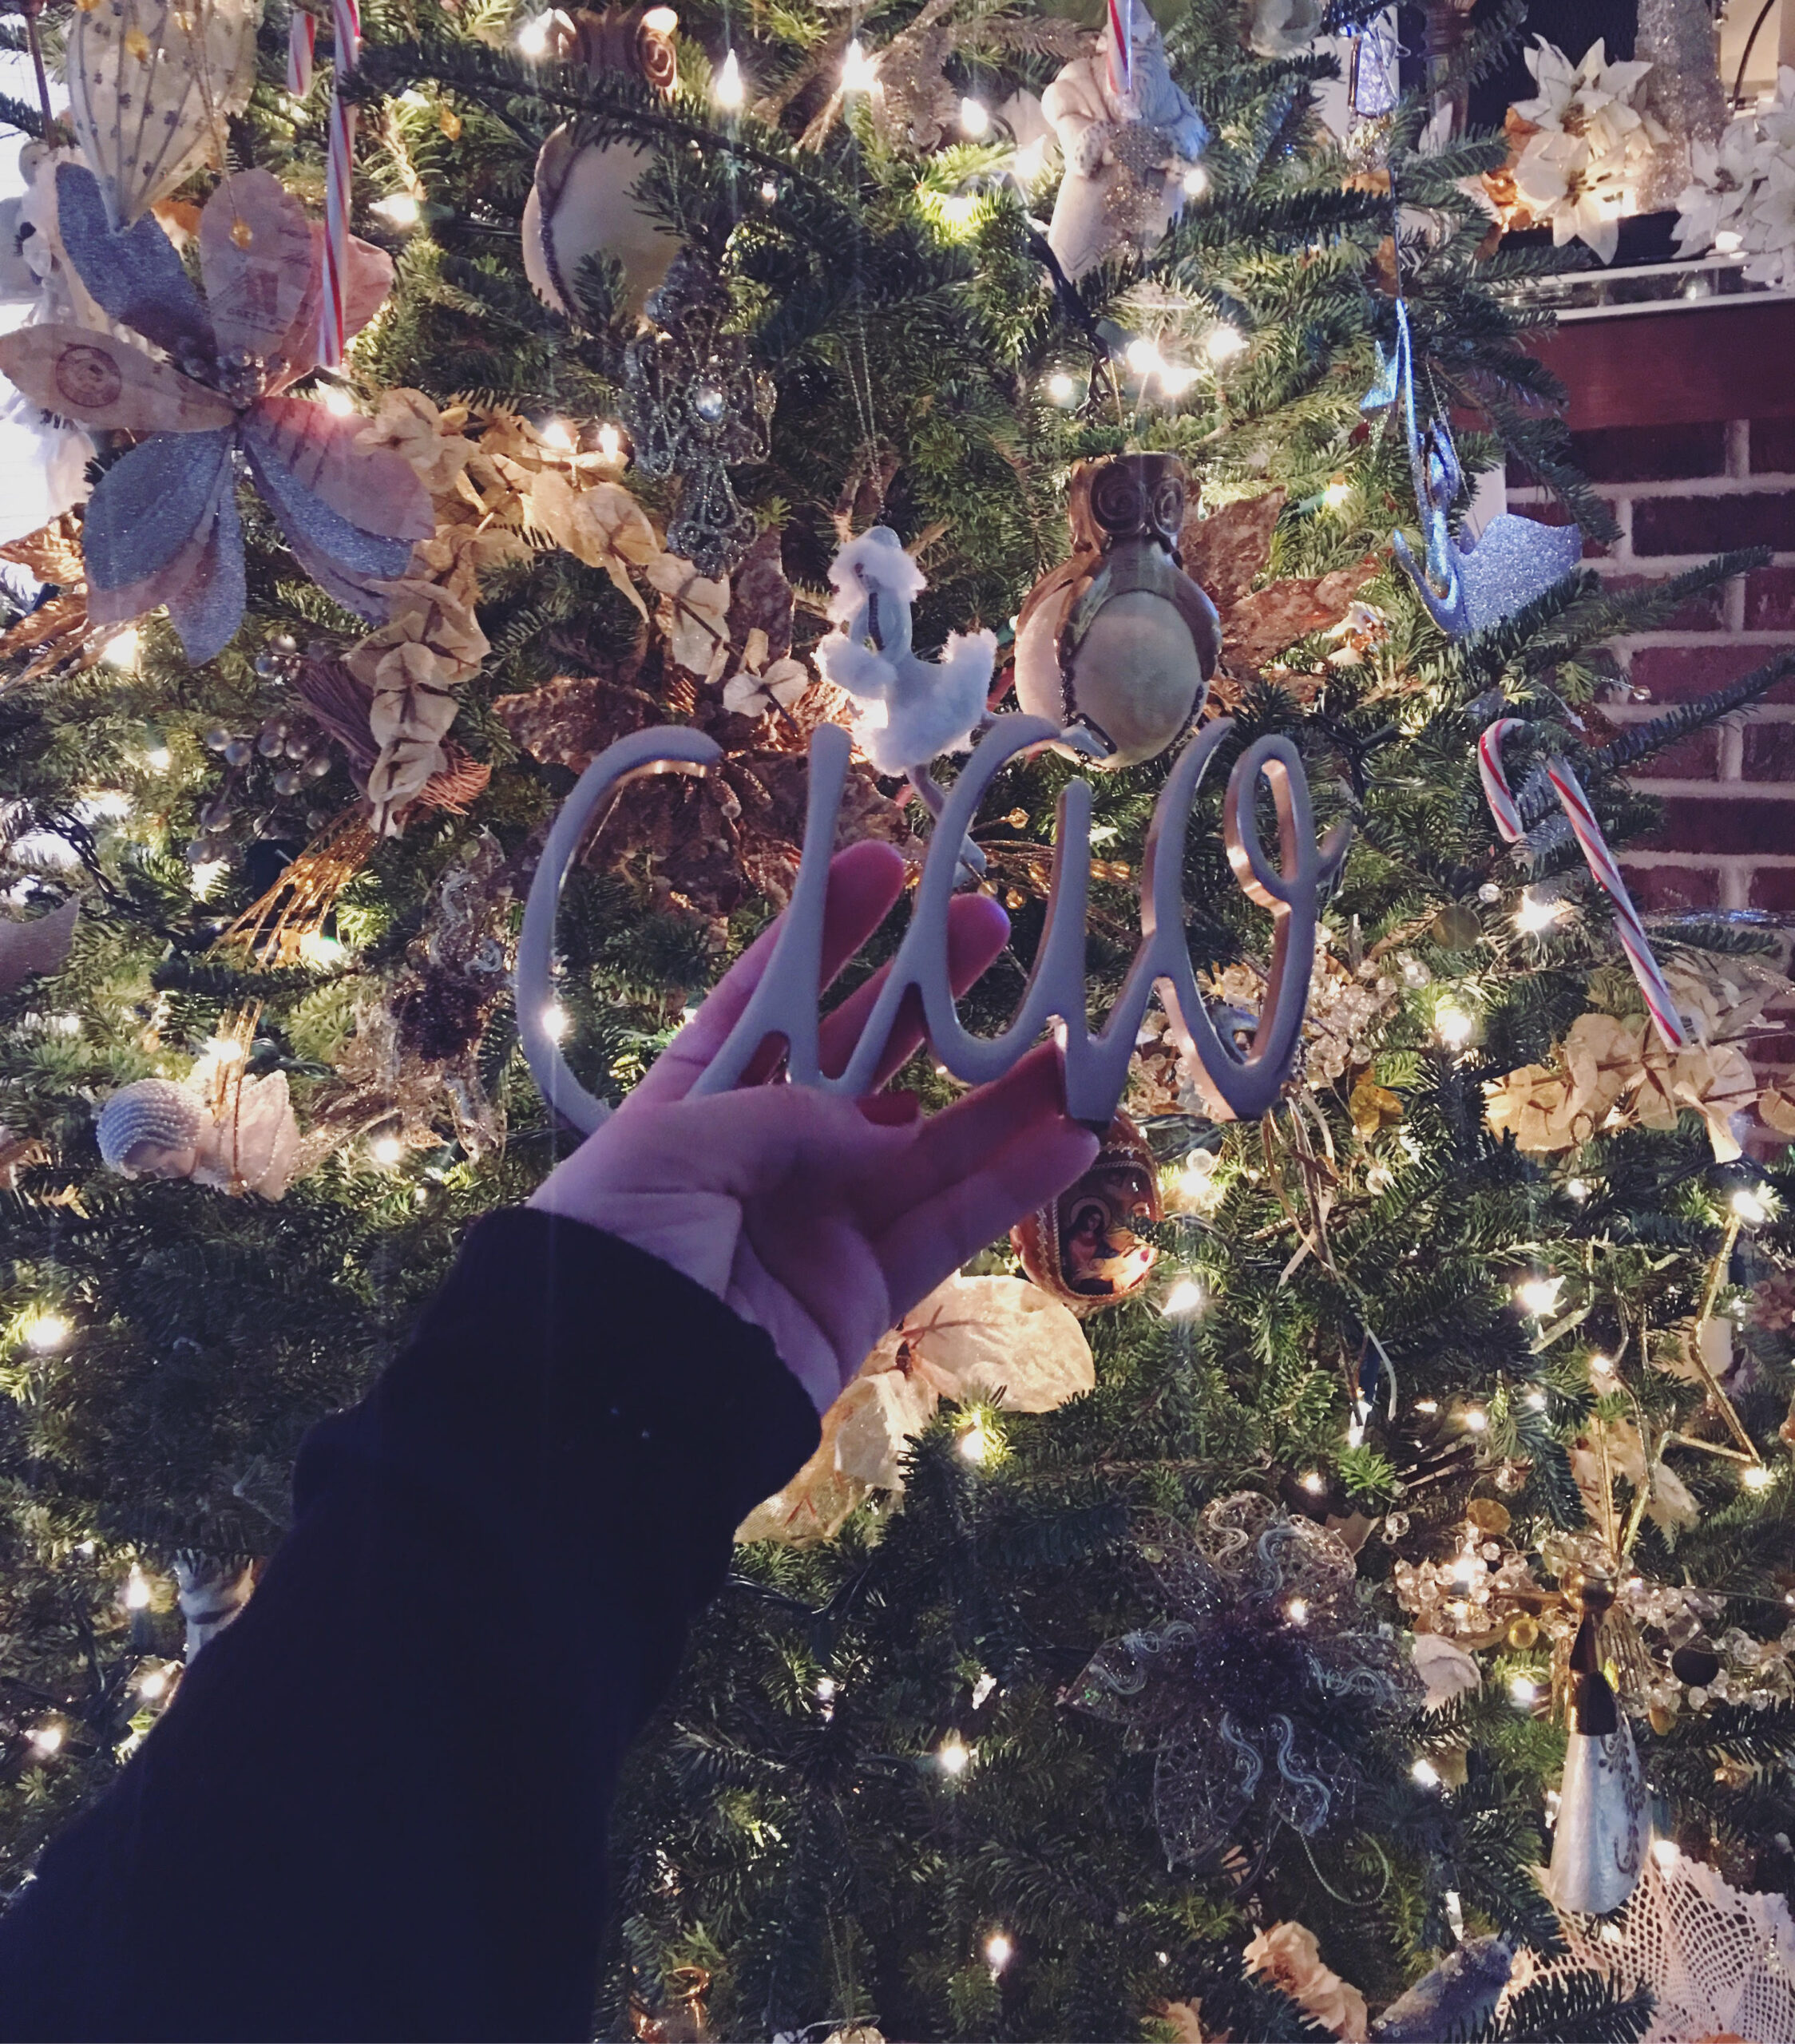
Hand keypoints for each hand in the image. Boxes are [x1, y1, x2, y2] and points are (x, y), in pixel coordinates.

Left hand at [529, 842, 1098, 1411]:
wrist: (609, 1406)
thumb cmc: (617, 1251)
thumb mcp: (673, 1151)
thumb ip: (785, 1116)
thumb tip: (884, 1129)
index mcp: (696, 1101)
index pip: (773, 998)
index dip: (828, 932)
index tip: (887, 864)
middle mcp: (766, 1152)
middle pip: (865, 1056)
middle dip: (928, 992)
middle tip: (994, 926)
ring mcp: (822, 1220)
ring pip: (930, 1142)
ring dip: (1000, 1093)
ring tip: (1073, 1037)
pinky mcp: (867, 1291)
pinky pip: (950, 1227)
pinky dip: (1012, 1186)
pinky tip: (1072, 1138)